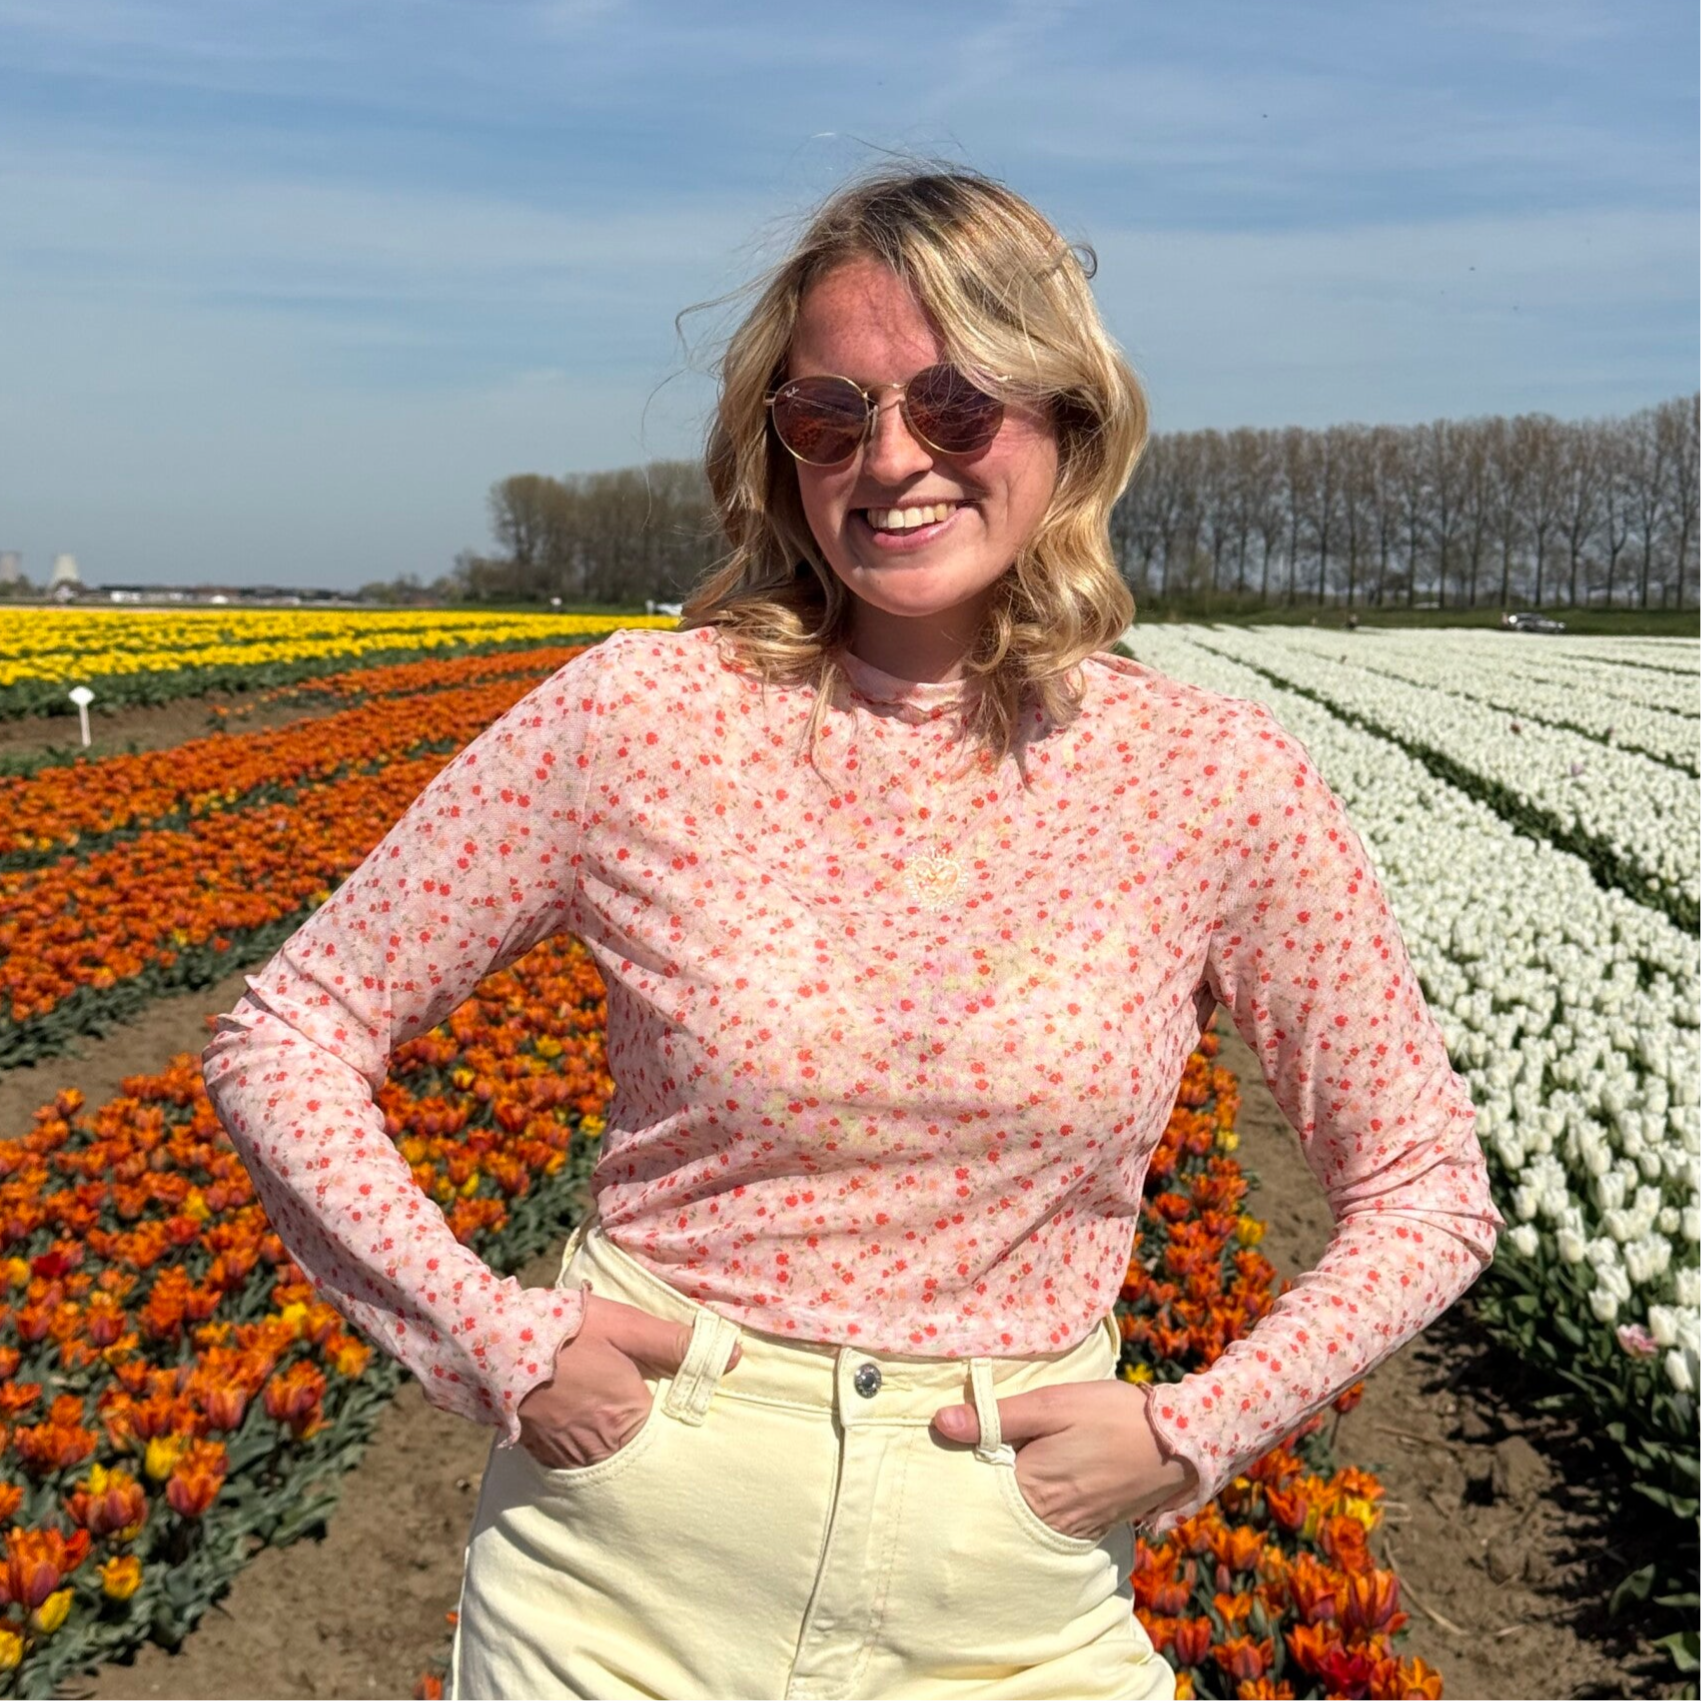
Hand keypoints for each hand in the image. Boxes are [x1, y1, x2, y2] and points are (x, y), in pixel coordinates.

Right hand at [515, 1293, 741, 1469]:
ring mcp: (564, 1455)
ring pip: (599, 1452)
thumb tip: (734, 1356)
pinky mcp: (536, 1452)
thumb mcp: (628, 1328)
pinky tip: (572, 1410)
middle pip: (632, 1447)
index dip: (666, 1412)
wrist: (491, 1342)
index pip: (666, 1432)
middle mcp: (597, 1450)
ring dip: (603, 1433)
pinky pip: (568, 1454)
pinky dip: (575, 1437)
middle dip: (634, 1426)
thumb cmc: (566, 1331)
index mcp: (627, 1422)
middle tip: (623, 1399)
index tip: (662, 1399)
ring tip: (597, 1403)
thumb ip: (678, 1344)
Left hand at [931, 1379, 1198, 1542]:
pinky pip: (1051, 1516)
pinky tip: (1043, 1471)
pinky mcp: (1092, 1524)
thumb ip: (997, 1418)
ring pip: (1023, 1511)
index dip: (961, 1463)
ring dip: (1012, 1488)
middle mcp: (1048, 1521)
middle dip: (984, 1481)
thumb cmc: (1111, 1416)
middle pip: (998, 1504)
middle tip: (974, 1446)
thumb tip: (940, 1422)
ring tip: (1006, 1456)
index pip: (976, 1486)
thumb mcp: (1051, 1404)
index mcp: (1031, 1492)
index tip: (949, 1441)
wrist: (1180, 1441)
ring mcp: (1072, 1527)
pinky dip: (1039, 1498)